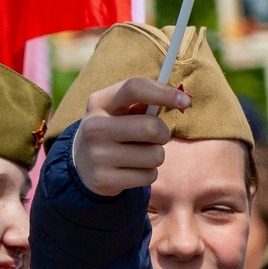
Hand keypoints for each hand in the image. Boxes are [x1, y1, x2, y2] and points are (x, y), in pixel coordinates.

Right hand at [75, 75, 184, 196]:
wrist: (82, 164)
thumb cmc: (113, 130)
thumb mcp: (120, 111)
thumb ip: (146, 103)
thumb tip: (181, 99)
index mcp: (99, 103)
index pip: (134, 88)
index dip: (164, 93)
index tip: (185, 101)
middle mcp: (94, 127)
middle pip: (151, 127)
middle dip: (163, 133)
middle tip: (157, 137)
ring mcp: (97, 156)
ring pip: (155, 155)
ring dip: (156, 156)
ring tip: (139, 155)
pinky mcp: (104, 180)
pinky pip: (149, 176)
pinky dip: (148, 174)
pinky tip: (131, 170)